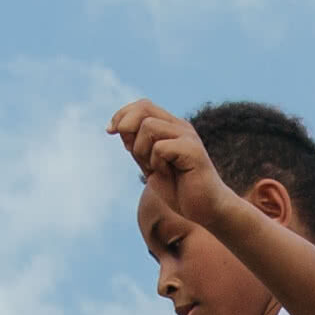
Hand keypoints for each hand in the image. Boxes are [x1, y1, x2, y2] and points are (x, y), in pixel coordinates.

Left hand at [108, 99, 243, 227]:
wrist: (204, 209)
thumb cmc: (177, 188)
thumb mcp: (149, 164)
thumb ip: (136, 145)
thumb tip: (118, 126)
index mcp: (170, 127)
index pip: (143, 105)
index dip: (121, 115)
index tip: (110, 131)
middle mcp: (180, 127)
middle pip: (143, 108)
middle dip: (126, 128)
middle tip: (130, 152)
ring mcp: (188, 136)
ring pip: (148, 127)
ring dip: (142, 151)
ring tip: (156, 168)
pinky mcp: (193, 150)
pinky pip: (159, 147)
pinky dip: (157, 164)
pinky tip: (169, 174)